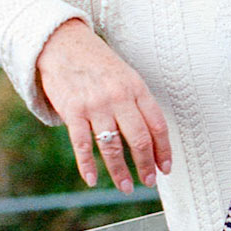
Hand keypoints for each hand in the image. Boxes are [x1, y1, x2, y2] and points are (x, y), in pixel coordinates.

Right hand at [35, 18, 171, 193]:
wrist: (63, 43)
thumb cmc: (97, 62)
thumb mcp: (125, 75)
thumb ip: (136, 101)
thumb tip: (150, 135)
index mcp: (136, 88)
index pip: (157, 124)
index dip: (164, 149)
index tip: (166, 167)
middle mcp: (119, 97)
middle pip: (139, 138)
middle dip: (146, 164)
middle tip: (150, 181)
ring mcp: (96, 105)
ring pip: (112, 146)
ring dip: (120, 171)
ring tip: (126, 187)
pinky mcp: (73, 111)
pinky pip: (82, 144)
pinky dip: (87, 165)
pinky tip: (92, 180)